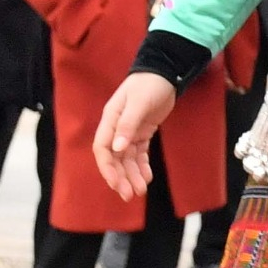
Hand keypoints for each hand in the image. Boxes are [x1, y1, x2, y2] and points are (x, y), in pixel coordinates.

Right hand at [92, 74, 177, 200]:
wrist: (166, 72)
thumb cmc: (149, 83)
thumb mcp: (139, 102)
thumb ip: (127, 125)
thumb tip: (117, 148)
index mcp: (110, 119)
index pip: (102, 148)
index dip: (107, 167)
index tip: (115, 183)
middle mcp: (116, 128)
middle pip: (114, 158)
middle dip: (120, 177)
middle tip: (129, 195)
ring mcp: (129, 131)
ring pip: (127, 159)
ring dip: (132, 175)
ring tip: (140, 191)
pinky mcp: (142, 132)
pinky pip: (139, 154)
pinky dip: (142, 166)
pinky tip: (147, 177)